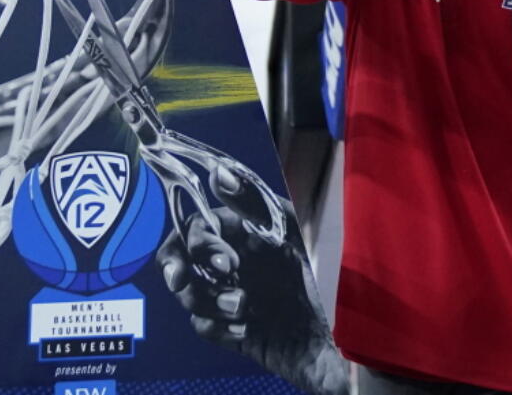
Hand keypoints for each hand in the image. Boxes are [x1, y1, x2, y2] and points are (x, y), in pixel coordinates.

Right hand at [156, 165, 348, 394]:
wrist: (335, 338)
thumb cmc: (319, 277)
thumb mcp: (291, 233)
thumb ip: (254, 201)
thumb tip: (218, 173)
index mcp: (239, 233)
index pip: (195, 227)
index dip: (199, 243)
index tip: (225, 263)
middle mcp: (228, 261)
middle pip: (177, 258)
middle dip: (181, 271)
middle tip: (204, 281)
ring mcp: (225, 294)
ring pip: (186, 293)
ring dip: (206, 301)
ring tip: (241, 309)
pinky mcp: (228, 327)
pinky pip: (202, 325)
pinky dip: (218, 328)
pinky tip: (245, 329)